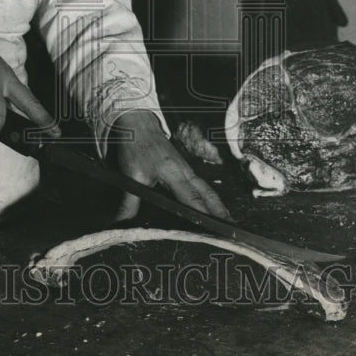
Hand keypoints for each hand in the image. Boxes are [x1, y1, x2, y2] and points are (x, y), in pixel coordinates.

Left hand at [108, 110, 230, 221]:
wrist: (139, 124)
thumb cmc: (136, 148)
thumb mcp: (131, 176)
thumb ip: (130, 203)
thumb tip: (122, 225)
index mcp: (174, 174)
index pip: (193, 199)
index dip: (205, 215)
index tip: (215, 231)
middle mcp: (186, 172)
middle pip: (208, 195)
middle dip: (221, 213)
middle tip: (233, 230)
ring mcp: (187, 170)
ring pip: (207, 190)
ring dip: (218, 206)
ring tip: (229, 223)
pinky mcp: (185, 169)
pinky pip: (201, 186)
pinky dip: (210, 198)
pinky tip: (213, 208)